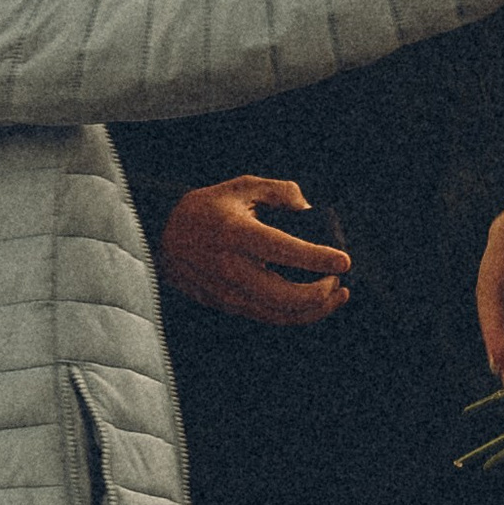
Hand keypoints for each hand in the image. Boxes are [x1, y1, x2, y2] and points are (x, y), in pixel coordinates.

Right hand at [158, 177, 349, 326]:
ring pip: (280, 315)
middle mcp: (231, 268)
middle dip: (322, 293)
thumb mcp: (241, 187)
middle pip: (286, 297)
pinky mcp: (226, 305)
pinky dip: (295, 314)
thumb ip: (279, 192)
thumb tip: (308, 208)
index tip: (344, 261)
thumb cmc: (205, 208)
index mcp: (236, 234)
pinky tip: (312, 302)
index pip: (285, 251)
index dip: (318, 259)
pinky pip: (267, 317)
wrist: (160, 235)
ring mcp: (227, 292)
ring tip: (336, 295)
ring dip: (315, 310)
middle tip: (338, 279)